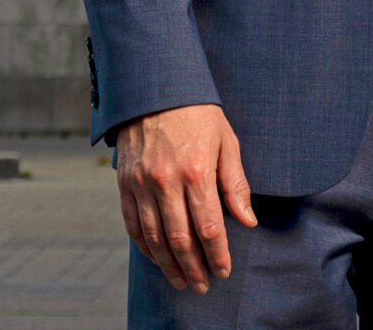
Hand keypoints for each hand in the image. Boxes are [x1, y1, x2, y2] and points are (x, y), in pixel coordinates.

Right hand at [113, 103, 256, 294]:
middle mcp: (166, 181)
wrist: (155, 85)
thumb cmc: (197, 112)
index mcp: (196, 171)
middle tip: (203, 286)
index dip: (218, 255)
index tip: (224, 271)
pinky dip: (144, 246)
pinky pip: (132, 224)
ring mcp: (141, 183)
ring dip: (169, 265)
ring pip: (154, 237)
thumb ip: (235, 184)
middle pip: (181, 239)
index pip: (209, 228)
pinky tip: (156, 257)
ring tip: (181, 280)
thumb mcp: (225, 141)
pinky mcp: (125, 182)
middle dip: (194, 268)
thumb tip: (247, 221)